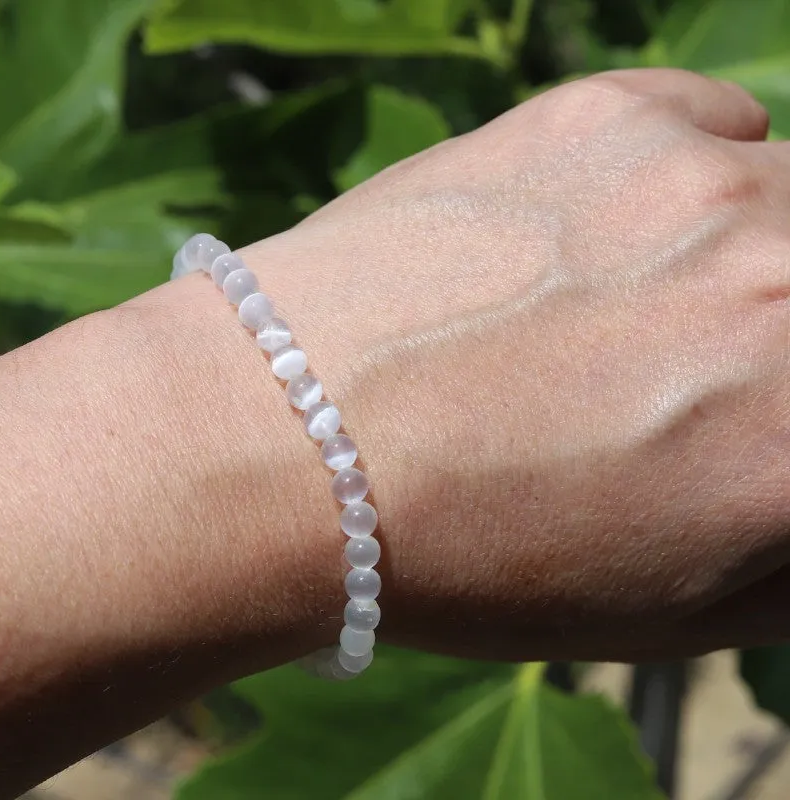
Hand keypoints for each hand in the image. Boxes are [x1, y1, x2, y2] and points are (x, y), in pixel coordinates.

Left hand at [240, 68, 789, 660]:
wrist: (289, 441)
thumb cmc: (464, 552)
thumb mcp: (665, 605)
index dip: (786, 422)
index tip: (759, 417)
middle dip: (785, 337)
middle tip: (726, 365)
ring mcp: (699, 186)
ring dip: (761, 254)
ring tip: (660, 306)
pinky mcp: (604, 118)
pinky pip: (717, 125)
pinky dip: (703, 174)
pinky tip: (621, 232)